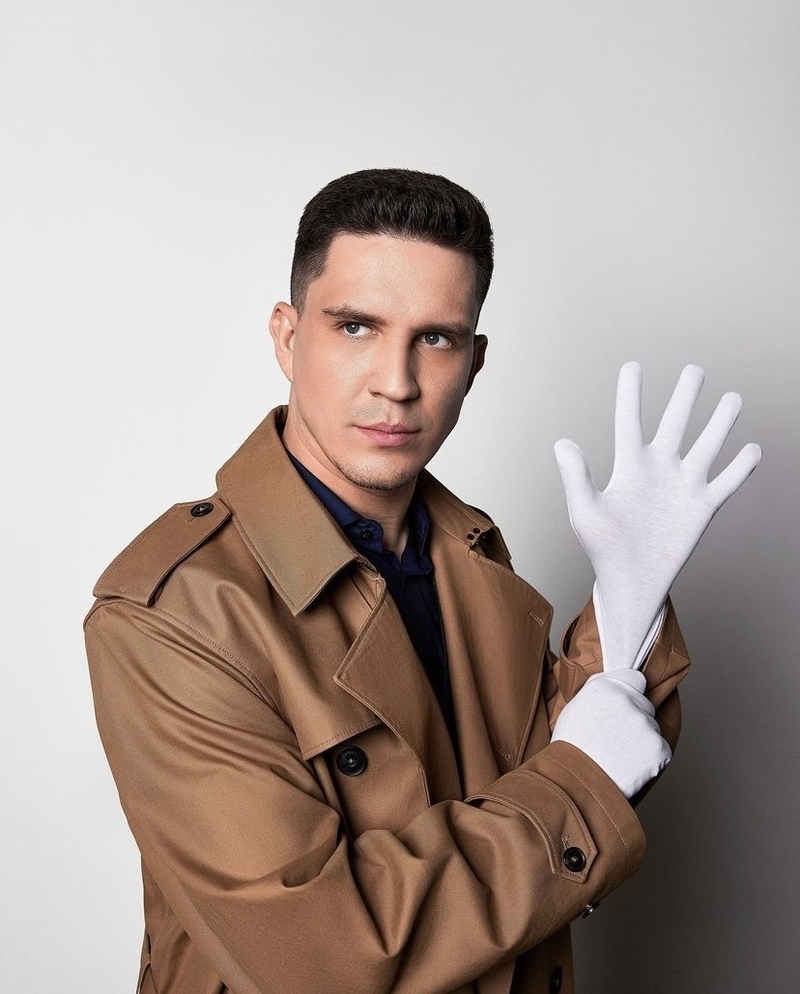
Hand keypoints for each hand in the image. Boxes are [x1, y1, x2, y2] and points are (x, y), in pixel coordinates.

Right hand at [551, 669, 670, 797]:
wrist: (577, 784)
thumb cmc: (571, 749)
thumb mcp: (574, 708)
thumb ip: (597, 689)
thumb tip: (611, 678)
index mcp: (606, 688)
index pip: (635, 678)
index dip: (630, 692)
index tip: (625, 705)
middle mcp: (628, 701)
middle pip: (644, 705)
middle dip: (635, 719)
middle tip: (616, 738)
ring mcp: (645, 724)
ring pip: (651, 728)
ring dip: (641, 739)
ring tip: (619, 756)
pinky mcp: (659, 748)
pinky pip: (660, 748)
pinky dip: (650, 758)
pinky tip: (630, 766)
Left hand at [554, 362, 760, 669]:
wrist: (630, 580)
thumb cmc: (602, 547)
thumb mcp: (584, 511)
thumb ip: (576, 476)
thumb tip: (562, 443)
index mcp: (629, 465)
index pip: (630, 420)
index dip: (631, 394)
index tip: (633, 366)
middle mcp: (659, 468)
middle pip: (676, 423)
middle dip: (685, 397)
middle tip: (694, 370)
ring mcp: (683, 485)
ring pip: (707, 445)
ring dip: (720, 423)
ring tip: (732, 399)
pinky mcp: (703, 506)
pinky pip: (727, 481)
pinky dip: (741, 466)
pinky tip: (753, 448)